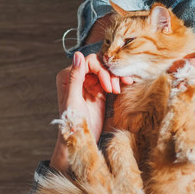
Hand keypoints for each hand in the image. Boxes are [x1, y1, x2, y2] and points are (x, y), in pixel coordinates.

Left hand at [51, 52, 131, 170]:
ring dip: (116, 77)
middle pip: (99, 64)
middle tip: (115, 89)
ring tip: (120, 89)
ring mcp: (90, 84)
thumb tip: (78, 55)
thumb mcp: (73, 99)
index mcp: (68, 77)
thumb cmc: (73, 122)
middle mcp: (78, 77)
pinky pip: (110, 80)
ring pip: (106, 71)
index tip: (108, 86)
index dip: (101, 70)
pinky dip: (118, 81)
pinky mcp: (99, 91)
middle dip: (110, 74)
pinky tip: (126, 84)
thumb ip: (75, 77)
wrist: (81, 138)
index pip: (88, 62)